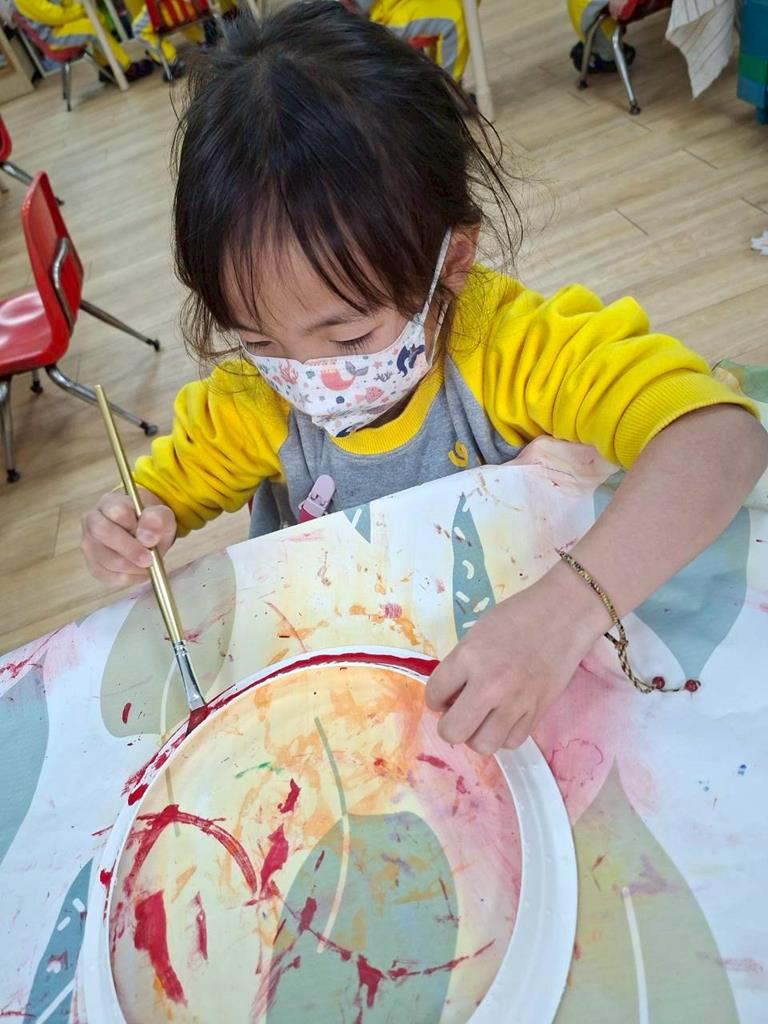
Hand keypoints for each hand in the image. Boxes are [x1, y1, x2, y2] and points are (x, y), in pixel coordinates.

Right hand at [81, 488, 176, 586]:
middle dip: (130, 550)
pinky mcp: (93, 565)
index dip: (133, 525)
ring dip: (132, 566)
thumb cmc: (150, 522)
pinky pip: (107, 576)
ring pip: (105, 558)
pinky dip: (129, 578)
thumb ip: (157, 519)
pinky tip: (141, 572)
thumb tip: (147, 538)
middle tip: (150, 559)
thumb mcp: (162, 515)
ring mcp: (89, 544)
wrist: (145, 533)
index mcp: (109, 503)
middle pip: (102, 533)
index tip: (150, 537)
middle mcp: (92, 521)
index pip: (116, 511)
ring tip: (150, 565)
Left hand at [424, 565, 609, 755]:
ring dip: (476, 736)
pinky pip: (512, 742)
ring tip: (481, 720)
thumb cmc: (518, 616)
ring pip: (483, 745)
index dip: (434, 699)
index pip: (434, 694)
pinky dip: (504, 735)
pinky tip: (504, 719)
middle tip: (457, 714)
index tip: (443, 697)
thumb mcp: (477, 633)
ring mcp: (516, 702)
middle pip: (453, 731)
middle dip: (449, 726)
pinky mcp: (538, 712)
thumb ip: (460, 665)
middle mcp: (490, 685)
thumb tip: (450, 696)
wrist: (564, 615)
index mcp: (469, 657)